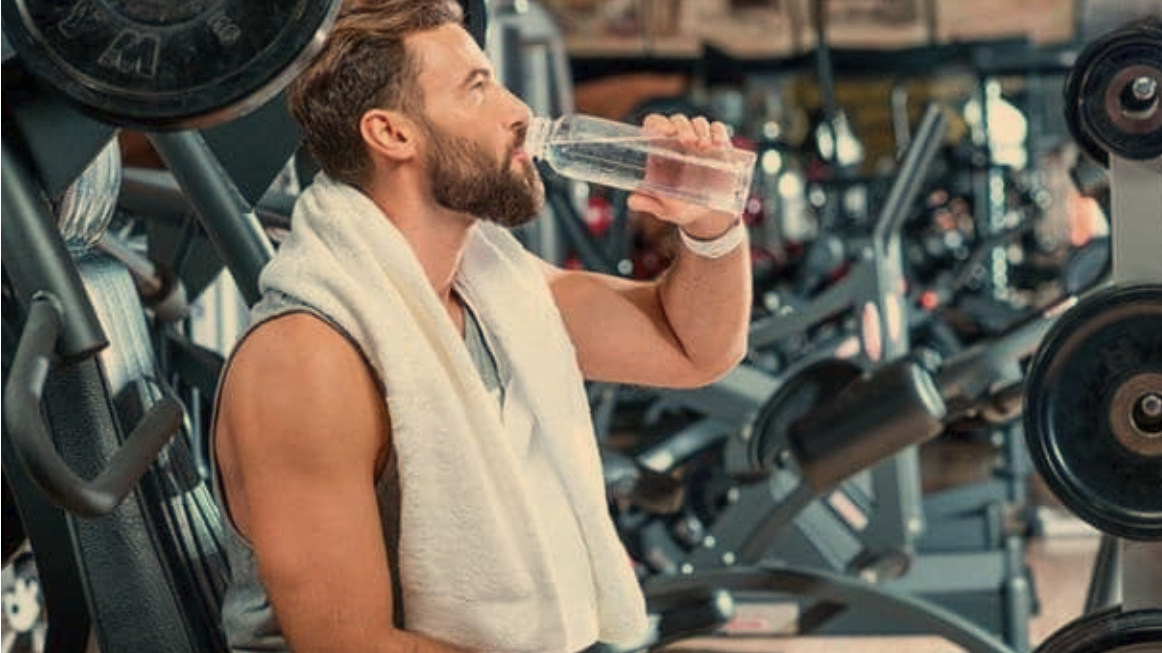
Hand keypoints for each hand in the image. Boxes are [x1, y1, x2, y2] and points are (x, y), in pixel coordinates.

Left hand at [626, 113, 740, 238]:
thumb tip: (632, 200)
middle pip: (677, 121)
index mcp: (660, 151)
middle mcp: (678, 142)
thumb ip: (646, 203)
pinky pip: (717, 129)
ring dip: (701, 129)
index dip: (658, 124)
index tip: (665, 133)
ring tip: (704, 146)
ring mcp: (698, 141)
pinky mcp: (717, 145)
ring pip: (698, 122)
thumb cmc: (679, 208)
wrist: (706, 214)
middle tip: (689, 142)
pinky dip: (718, 132)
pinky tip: (718, 145)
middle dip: (683, 126)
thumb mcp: (663, 209)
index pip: (654, 125)